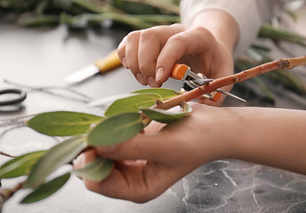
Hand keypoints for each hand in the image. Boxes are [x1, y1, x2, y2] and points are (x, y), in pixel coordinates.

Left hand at [74, 104, 232, 202]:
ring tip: (115, 120)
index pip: (98, 181)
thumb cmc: (198, 141)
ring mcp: (132, 158)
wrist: (215, 126)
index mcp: (138, 188)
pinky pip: (113, 135)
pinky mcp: (135, 142)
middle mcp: (132, 177)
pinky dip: (113, 125)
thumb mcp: (165, 146)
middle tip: (97, 125)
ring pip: (102, 149)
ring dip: (104, 133)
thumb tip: (97, 144)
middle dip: (94, 146)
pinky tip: (123, 117)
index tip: (92, 138)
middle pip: (95, 165)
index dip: (90, 161)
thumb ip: (131, 146)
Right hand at [117, 10, 237, 90]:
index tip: (161, 80)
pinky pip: (128, 42)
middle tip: (154, 84)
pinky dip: (125, 57)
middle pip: (150, 36)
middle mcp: (175, 29)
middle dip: (146, 64)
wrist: (210, 45)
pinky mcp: (147, 39)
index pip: (176, 41)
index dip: (165, 60)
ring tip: (146, 80)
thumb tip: (201, 105)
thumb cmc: (215, 60)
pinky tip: (136, 71)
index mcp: (198, 36)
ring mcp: (159, 32)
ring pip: (135, 38)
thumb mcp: (224, 74)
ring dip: (134, 63)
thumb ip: (217, 91)